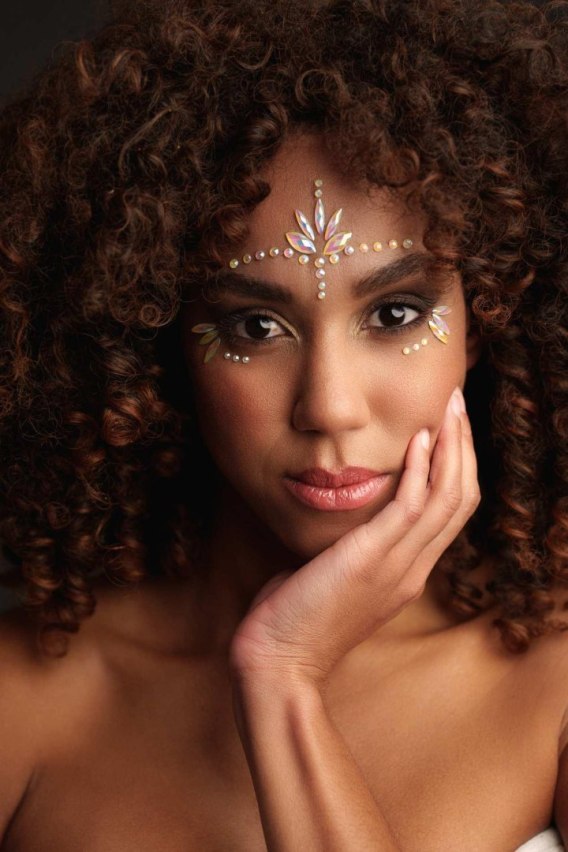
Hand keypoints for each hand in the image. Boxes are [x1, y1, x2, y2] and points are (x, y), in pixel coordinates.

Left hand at [228, 387, 480, 690]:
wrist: (277, 662)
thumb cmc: (295, 617)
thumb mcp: (333, 575)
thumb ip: (348, 547)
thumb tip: (338, 520)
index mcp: (407, 572)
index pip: (450, 512)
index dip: (456, 467)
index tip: (447, 429)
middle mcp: (412, 568)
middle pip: (460, 499)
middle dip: (464, 447)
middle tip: (458, 405)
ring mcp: (398, 566)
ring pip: (448, 498)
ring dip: (453, 447)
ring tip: (450, 408)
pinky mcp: (372, 559)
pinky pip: (413, 506)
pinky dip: (422, 468)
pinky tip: (420, 438)